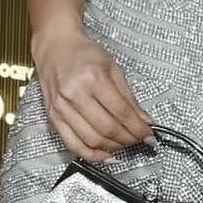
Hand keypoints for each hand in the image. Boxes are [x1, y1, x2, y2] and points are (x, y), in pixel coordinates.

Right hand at [31, 21, 155, 161]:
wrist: (55, 46)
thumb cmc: (84, 54)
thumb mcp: (113, 67)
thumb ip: (129, 97)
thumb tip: (145, 120)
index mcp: (94, 78)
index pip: (122, 112)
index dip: (138, 128)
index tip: (149, 135)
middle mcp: (76, 94)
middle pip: (107, 128)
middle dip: (128, 139)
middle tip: (139, 140)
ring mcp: (62, 107)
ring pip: (92, 139)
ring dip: (113, 148)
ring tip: (124, 145)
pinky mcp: (53, 117)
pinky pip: (72, 144)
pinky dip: (90, 155)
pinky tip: (104, 155)